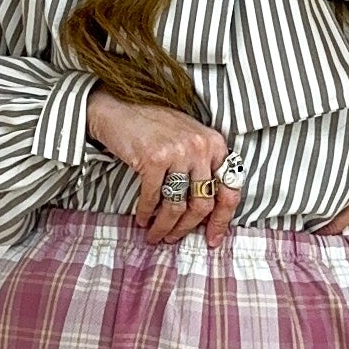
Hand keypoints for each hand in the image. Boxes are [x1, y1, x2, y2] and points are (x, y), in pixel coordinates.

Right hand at [86, 90, 243, 247]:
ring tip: (155, 235)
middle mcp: (201, 147)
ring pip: (177, 205)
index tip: (212, 239)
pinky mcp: (154, 159)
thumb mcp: (189, 140)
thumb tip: (206, 211)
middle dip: (188, 227)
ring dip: (165, 226)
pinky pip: (153, 198)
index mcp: (215, 144)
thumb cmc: (154, 127)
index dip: (222, 220)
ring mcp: (178, 152)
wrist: (119, 109)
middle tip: (174, 239)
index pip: (229, 190)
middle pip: (203, 204)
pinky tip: (141, 219)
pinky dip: (145, 213)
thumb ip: (202, 167)